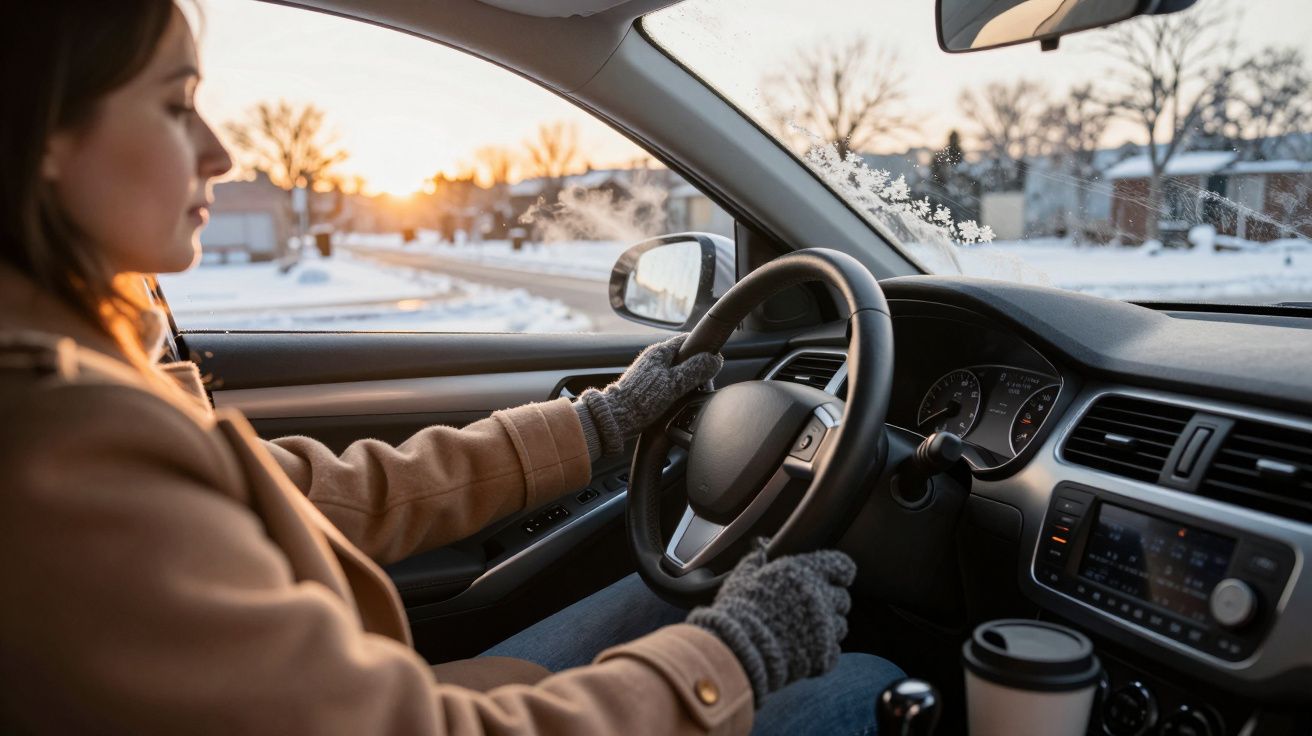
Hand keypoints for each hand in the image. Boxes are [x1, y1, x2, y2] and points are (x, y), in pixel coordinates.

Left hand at [574, 333, 721, 456]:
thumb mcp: (674, 384)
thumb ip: (695, 370)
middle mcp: (654, 359)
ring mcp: (650, 373)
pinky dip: (678, 391)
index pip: (687, 340)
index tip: (713, 362)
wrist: (616, 418)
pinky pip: (670, 384)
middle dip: (697, 370)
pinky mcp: (647, 387)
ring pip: (677, 372)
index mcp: (660, 352)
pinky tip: (680, 402)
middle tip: (704, 385)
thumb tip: (714, 359)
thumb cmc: (642, 400)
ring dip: (688, 382)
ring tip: (693, 395)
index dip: (703, 349)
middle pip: (684, 358)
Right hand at [685, 540, 855, 702]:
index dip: (838, 573)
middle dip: (829, 604)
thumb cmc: (739, 611)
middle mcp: (822, 597)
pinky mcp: (824, 654)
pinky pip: (833, 652)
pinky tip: (803, 652)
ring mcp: (826, 627)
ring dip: (827, 628)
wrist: (740, 650)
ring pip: (840, 626)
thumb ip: (754, 563)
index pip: (843, 566)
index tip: (830, 578)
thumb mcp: (743, 579)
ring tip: (803, 633)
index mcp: (806, 572)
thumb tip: (758, 552)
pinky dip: (822, 653)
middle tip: (808, 610)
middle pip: (842, 599)